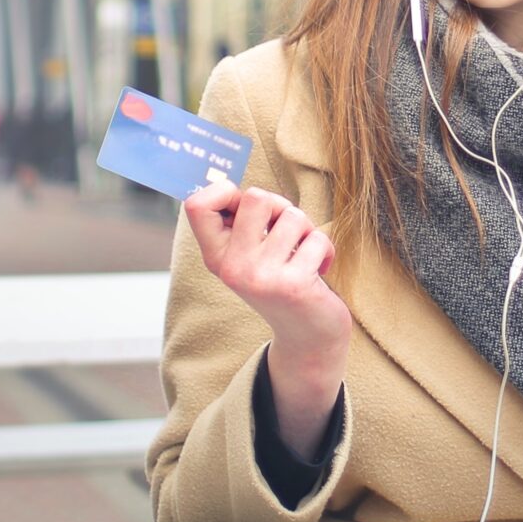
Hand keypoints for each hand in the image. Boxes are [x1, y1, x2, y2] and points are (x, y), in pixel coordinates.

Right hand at [184, 182, 349, 459]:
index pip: (197, 204)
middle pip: (256, 197)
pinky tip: (318, 272)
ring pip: (293, 216)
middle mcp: (232, 267)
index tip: (244, 207)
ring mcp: (261, 276)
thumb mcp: (250, 255)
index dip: (225, 192)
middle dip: (280, 206)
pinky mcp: (293, 284)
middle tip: (286, 232)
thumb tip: (223, 182)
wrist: (307, 338)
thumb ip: (240, 224)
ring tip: (302, 256)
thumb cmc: (282, 281)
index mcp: (216, 256)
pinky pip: (317, 239)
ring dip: (306, 232)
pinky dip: (325, 251)